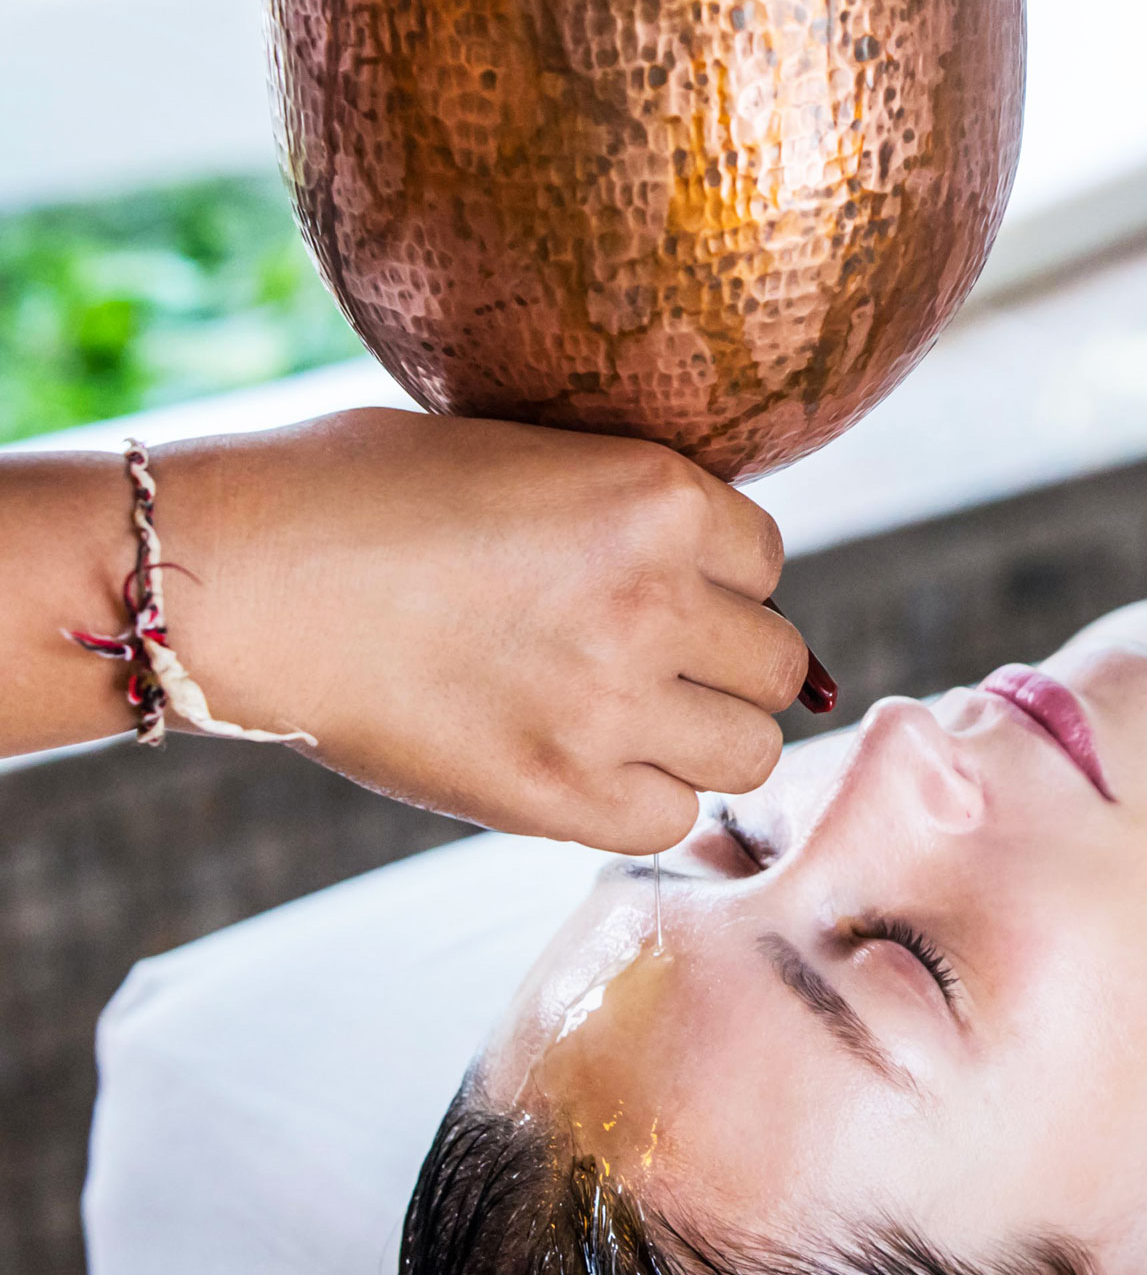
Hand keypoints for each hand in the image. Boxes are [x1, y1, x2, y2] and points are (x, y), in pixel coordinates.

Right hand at [145, 409, 808, 851]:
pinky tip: (586, 764)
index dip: (721, 578)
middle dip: (730, 661)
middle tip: (660, 660)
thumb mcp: (525, 456)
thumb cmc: (359, 492)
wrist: (240, 578)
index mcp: (656, 498)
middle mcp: (656, 603)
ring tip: (637, 718)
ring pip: (751, 751)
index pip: (766, 560)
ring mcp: (610, 708)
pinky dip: (642, 797)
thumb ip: (624, 509)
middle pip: (778, 664)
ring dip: (707, 736)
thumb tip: (700, 566)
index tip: (673, 588)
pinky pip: (668, 818)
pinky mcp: (554, 796)